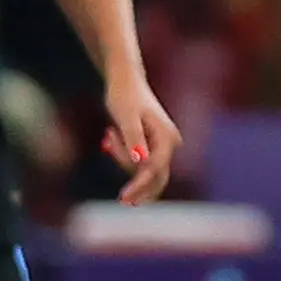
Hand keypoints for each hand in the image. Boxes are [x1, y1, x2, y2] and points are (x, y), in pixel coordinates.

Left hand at [100, 73, 179, 203]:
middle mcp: (169, 143)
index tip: (124, 199)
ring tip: (110, 133)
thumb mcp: (126, 117)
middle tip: (118, 183)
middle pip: (153, 175)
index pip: (155, 170)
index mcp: (166, 137)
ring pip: (142, 169)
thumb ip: (133, 139)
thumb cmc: (124, 96)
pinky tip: (111, 136)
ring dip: (121, 157)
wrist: (125, 81)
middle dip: (132, 177)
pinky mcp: (152, 146)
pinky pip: (137, 162)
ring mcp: (162, 146)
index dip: (140, 186)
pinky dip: (121, 154)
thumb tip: (141, 161)